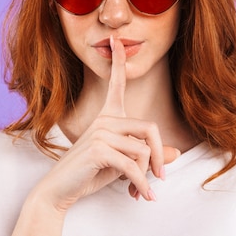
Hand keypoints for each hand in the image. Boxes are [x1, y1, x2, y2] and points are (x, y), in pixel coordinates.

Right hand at [27, 36, 179, 211]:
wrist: (60, 189)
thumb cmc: (90, 173)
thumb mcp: (123, 162)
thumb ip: (147, 155)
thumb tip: (175, 153)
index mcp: (108, 116)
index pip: (116, 83)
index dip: (118, 61)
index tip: (117, 40)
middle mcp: (104, 119)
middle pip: (150, 128)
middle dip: (158, 157)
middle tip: (160, 178)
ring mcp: (100, 132)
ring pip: (143, 150)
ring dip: (146, 175)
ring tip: (139, 189)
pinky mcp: (98, 149)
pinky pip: (133, 166)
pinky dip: (142, 183)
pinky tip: (142, 195)